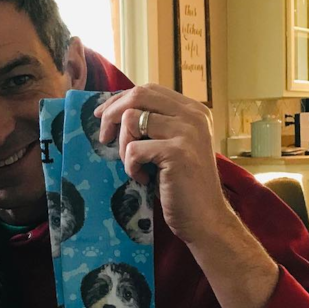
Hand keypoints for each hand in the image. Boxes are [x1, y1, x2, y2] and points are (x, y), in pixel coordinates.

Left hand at [94, 86, 234, 245]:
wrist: (205, 218)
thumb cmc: (184, 185)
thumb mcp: (175, 146)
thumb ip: (158, 125)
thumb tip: (116, 111)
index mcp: (194, 110)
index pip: (149, 89)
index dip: (120, 99)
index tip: (103, 115)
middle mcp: (194, 115)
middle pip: (139, 95)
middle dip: (112, 113)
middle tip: (104, 137)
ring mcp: (187, 132)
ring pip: (131, 120)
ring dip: (123, 146)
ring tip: (134, 165)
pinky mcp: (177, 152)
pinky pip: (133, 149)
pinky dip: (131, 167)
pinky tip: (143, 179)